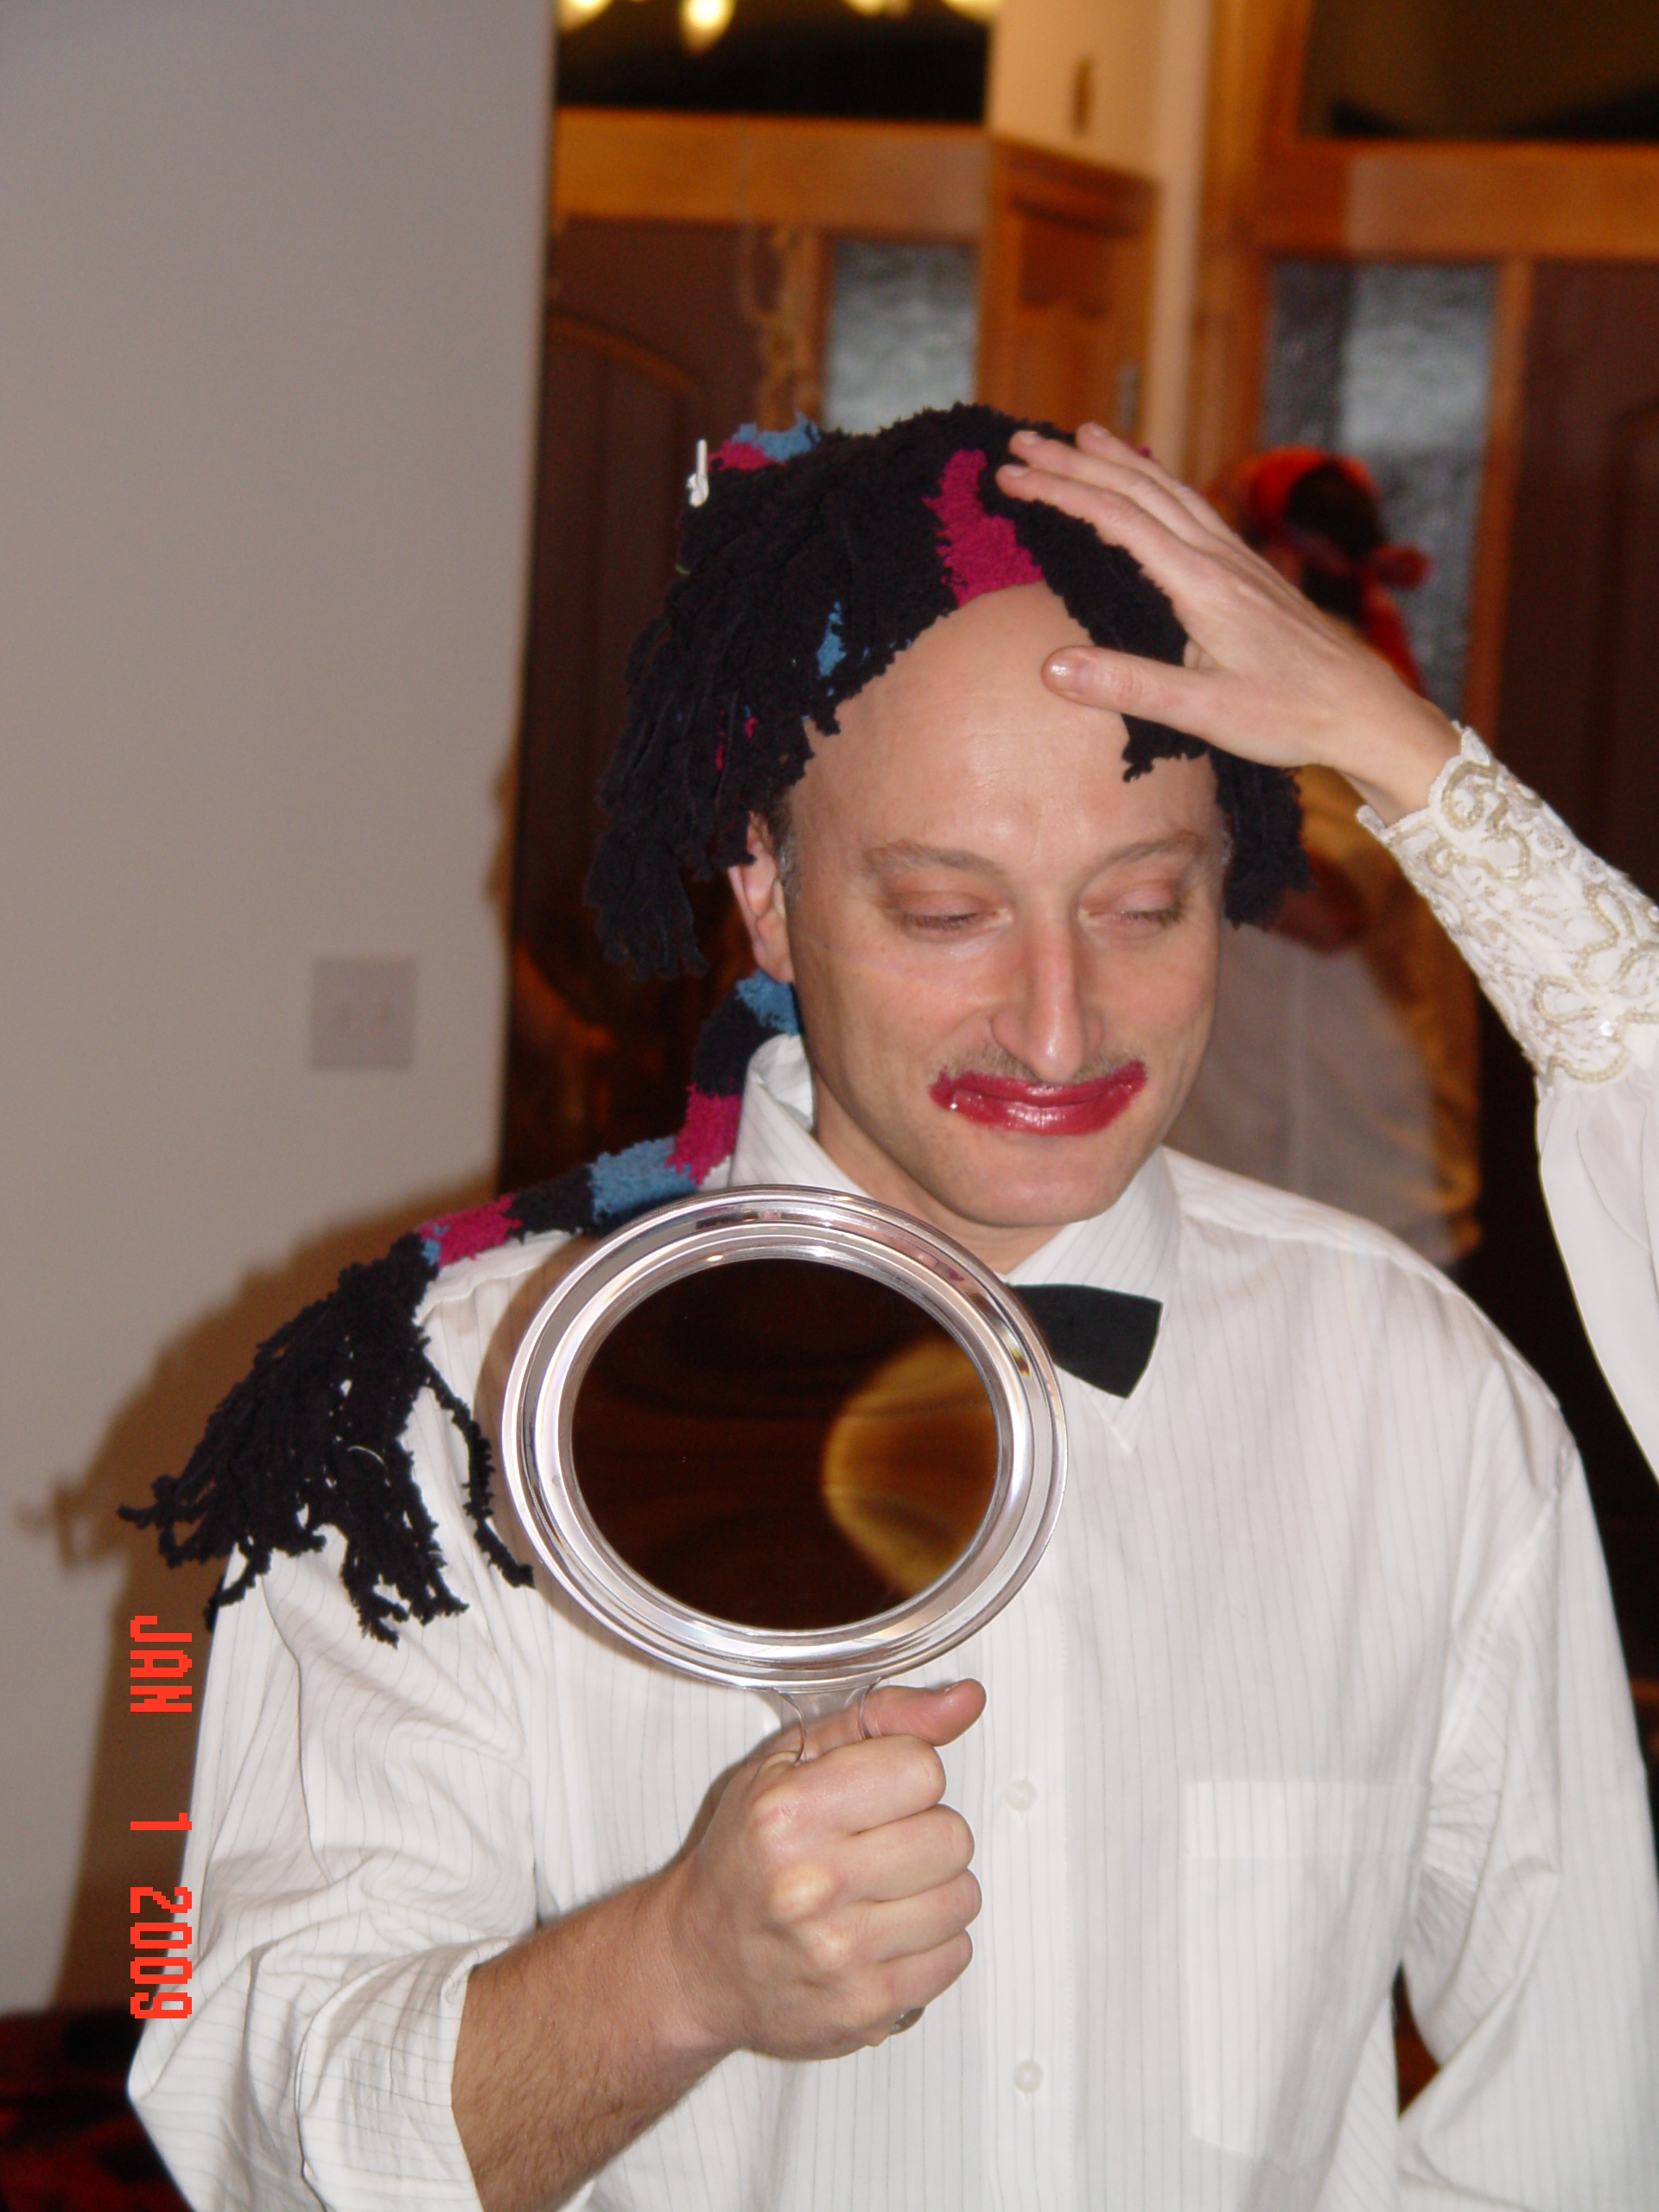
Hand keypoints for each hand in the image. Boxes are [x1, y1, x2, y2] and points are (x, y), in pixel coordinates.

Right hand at [660, 1680, 984, 2061]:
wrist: (698, 1963)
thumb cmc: (746, 1855)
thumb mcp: (790, 1760)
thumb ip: (882, 1718)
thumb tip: (967, 1700)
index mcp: (789, 1812)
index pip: (923, 1769)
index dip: (905, 1774)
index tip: (874, 1792)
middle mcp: (812, 1885)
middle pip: (952, 1836)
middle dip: (925, 1831)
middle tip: (879, 1844)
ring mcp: (841, 1954)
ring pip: (963, 1897)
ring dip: (933, 1889)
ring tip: (885, 1890)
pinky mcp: (867, 2008)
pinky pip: (957, 1955)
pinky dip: (932, 1942)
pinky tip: (887, 1933)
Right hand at [996, 425, 1460, 823]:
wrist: (1363, 709)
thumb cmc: (1289, 715)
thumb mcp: (1204, 712)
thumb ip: (1127, 686)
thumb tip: (1051, 666)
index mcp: (1201, 584)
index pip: (1117, 517)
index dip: (1059, 492)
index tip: (1010, 476)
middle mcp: (1219, 557)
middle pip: (1138, 488)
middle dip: (1074, 461)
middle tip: (1020, 442)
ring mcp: (1237, 558)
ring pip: (1168, 489)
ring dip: (1117, 461)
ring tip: (1080, 437)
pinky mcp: (1248, 570)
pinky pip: (1192, 506)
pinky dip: (1156, 481)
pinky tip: (1150, 483)